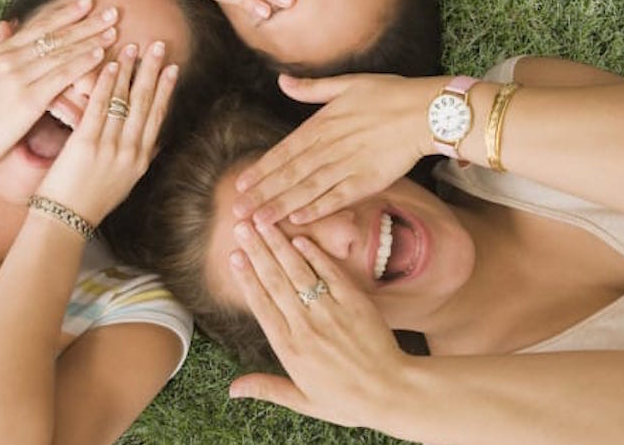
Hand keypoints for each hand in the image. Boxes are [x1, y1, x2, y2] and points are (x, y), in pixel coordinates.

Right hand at [0, 0, 117, 172]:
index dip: (66, 12)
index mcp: (1, 51)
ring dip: (90, 39)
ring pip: (61, 52)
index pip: (40, 25)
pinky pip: (60, 76)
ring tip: (114, 29)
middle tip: (113, 10)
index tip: (88, 0)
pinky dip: (81, 62)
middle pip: (55, 35)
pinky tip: (100, 54)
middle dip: (86, 22)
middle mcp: (10, 58)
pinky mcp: (27, 99)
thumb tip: (7, 23)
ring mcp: (18, 77)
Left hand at [36, 40, 177, 224]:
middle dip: (154, 71)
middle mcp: (130, 151)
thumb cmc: (90, 203)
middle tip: (160, 46)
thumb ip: (138, 159)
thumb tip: (155, 142)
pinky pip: (99, 107)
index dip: (166, 89)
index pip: (157, 116)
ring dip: (131, 71)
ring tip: (136, 47)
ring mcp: (110, 147)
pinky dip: (106, 85)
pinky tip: (110, 66)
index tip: (172, 68)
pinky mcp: (86, 144)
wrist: (65, 222)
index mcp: (140, 160)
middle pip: (146, 103)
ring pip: (125, 101)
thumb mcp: (123, 183)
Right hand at [226, 221, 406, 431]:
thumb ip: (266, 388)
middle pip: (275, 281)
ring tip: (264, 223)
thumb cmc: (346, 400)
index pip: (261, 305)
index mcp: (290, 349)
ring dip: (279, 245)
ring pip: (299, 272)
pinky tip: (301, 237)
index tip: (234, 256)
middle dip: (256, 251)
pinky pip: (331, 273)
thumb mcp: (302, 400)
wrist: (391, 393)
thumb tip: (232, 389)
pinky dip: (316, 254)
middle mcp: (306, 326)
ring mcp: (331, 312)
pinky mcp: (355, 303)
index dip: (246, 278)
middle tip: (241, 227)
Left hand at [233, 73, 438, 224]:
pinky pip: (338, 197)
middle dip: (262, 194)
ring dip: (282, 206)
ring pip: (308, 189)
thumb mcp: (347, 83)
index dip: (261, 169)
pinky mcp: (368, 180)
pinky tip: (298, 219)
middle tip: (238, 211)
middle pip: (289, 174)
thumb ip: (311, 88)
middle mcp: (330, 146)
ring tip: (259, 221)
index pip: (284, 151)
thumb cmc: (389, 94)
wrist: (426, 110)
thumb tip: (282, 81)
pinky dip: (318, 208)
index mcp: (322, 123)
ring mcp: (348, 165)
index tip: (241, 184)